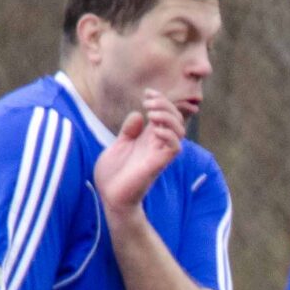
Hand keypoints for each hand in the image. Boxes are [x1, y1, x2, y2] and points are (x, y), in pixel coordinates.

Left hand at [94, 91, 184, 211]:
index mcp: (148, 139)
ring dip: (168, 116)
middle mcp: (157, 145)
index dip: (161, 100)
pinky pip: (174, 147)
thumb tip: (137, 115)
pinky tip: (155, 129)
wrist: (110, 197)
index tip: (147, 92)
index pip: (165, 115)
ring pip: (179, 130)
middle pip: (175, 119)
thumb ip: (129, 131)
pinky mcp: (157, 165)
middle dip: (165, 104)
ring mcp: (158, 154)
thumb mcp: (118, 146)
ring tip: (151, 111)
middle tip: (147, 101)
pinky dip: (169, 134)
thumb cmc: (113, 175)